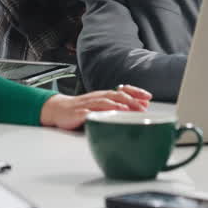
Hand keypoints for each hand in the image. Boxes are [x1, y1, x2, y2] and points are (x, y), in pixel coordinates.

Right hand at [38, 84, 152, 130]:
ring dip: (115, 105)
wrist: (59, 109)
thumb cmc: (82, 109)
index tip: (148, 96)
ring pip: (103, 102)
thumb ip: (117, 107)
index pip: (122, 91)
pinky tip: (102, 116)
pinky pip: (87, 113)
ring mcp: (87, 105)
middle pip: (115, 96)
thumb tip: (137, 108)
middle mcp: (97, 97)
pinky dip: (96, 114)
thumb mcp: (101, 106)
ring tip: (126, 110)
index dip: (135, 92)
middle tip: (142, 107)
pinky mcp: (78, 113)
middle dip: (130, 100)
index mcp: (104, 95)